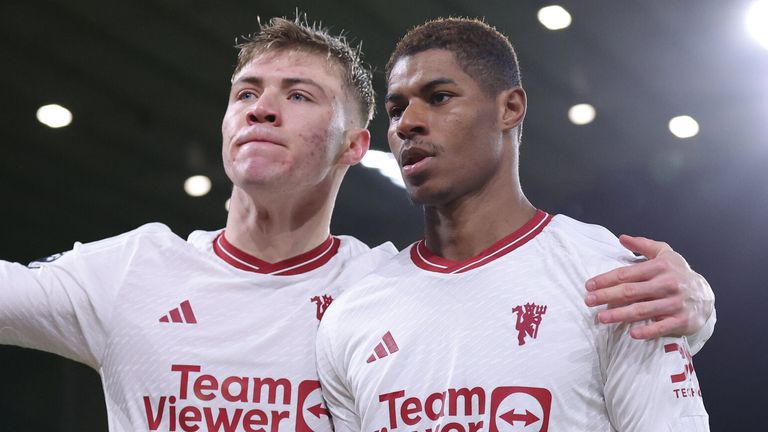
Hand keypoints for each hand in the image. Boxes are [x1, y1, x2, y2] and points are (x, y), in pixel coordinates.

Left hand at [584, 235, 714, 339]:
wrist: (706, 295)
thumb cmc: (678, 273)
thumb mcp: (665, 254)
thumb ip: (643, 245)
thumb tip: (622, 238)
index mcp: (660, 267)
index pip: (626, 273)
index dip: (606, 279)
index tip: (589, 286)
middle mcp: (667, 284)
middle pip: (631, 291)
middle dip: (607, 296)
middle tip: (588, 301)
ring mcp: (674, 303)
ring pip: (642, 310)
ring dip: (620, 314)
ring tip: (601, 318)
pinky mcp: (681, 320)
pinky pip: (661, 327)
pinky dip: (647, 331)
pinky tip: (632, 333)